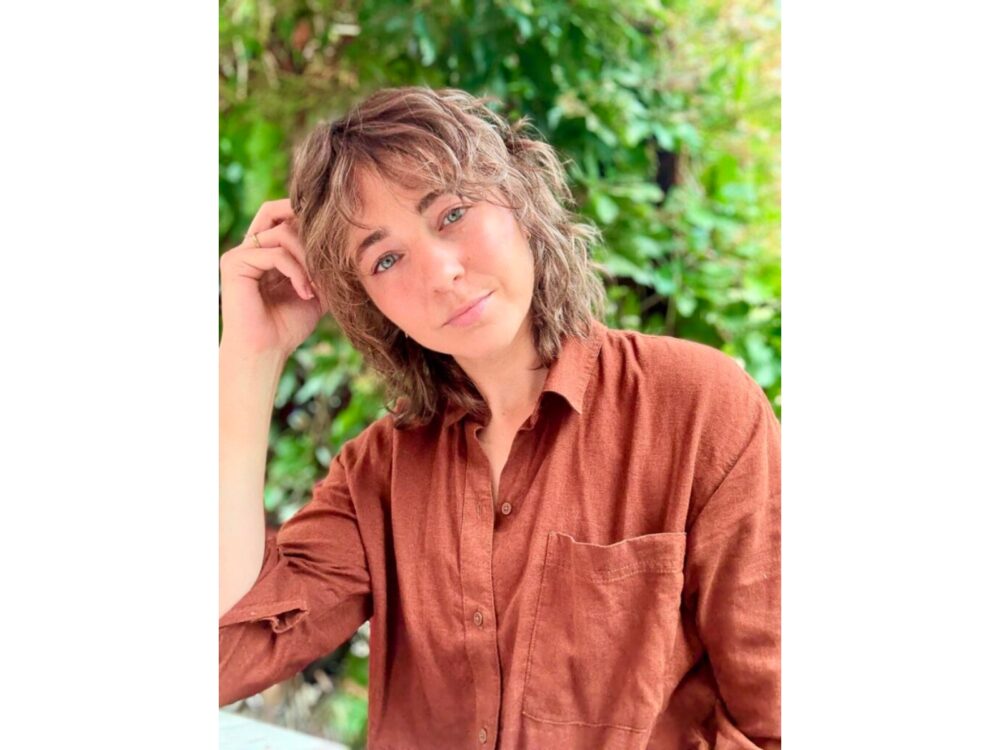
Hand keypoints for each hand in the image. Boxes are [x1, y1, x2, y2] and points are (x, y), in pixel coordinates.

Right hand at [219, 199, 324, 358]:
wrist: (267, 352)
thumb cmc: (288, 326)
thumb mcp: (315, 289)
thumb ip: (322, 265)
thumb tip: (345, 242)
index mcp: (263, 251)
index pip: (283, 216)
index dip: (307, 221)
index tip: (332, 244)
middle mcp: (247, 248)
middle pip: (277, 212)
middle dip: (308, 235)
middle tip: (324, 264)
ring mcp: (238, 254)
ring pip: (282, 233)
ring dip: (307, 258)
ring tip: (316, 286)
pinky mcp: (234, 264)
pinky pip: (275, 253)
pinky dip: (297, 271)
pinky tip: (305, 292)